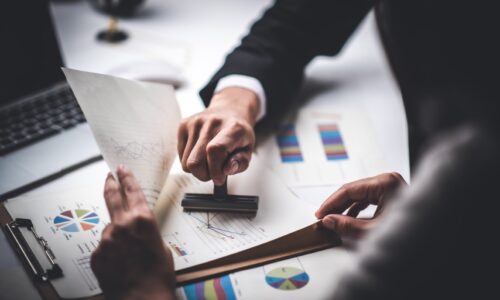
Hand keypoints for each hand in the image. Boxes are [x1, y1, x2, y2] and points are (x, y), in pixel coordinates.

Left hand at [91, 165, 175, 299]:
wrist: (143, 298)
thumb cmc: (158, 275)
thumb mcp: (161, 246)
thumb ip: (146, 232)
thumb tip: (138, 230)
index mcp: (143, 219)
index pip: (132, 190)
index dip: (126, 177)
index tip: (121, 169)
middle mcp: (122, 225)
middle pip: (111, 196)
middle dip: (110, 184)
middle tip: (109, 176)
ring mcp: (107, 239)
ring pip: (110, 230)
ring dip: (116, 235)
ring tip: (128, 254)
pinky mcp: (97, 254)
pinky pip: (104, 247)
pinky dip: (111, 252)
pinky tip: (121, 263)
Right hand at [177, 87, 259, 184]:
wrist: (229, 109)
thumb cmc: (238, 133)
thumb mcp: (248, 149)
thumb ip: (241, 162)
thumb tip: (226, 171)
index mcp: (232, 128)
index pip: (215, 150)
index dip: (215, 170)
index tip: (219, 179)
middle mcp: (212, 122)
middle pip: (195, 162)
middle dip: (204, 175)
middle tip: (214, 171)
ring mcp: (195, 122)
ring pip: (186, 163)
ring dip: (197, 169)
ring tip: (208, 160)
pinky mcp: (183, 124)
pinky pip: (180, 156)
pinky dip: (190, 160)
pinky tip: (201, 151)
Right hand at [315, 172, 406, 237]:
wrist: (433, 240)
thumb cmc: (410, 234)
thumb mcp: (372, 231)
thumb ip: (347, 225)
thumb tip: (328, 220)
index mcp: (385, 183)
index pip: (349, 189)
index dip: (331, 203)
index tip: (320, 214)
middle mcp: (388, 180)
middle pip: (354, 190)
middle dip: (337, 205)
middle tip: (323, 217)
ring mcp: (391, 186)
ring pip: (360, 195)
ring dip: (345, 207)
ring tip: (332, 219)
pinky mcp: (392, 195)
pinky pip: (369, 199)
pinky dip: (357, 209)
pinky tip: (347, 218)